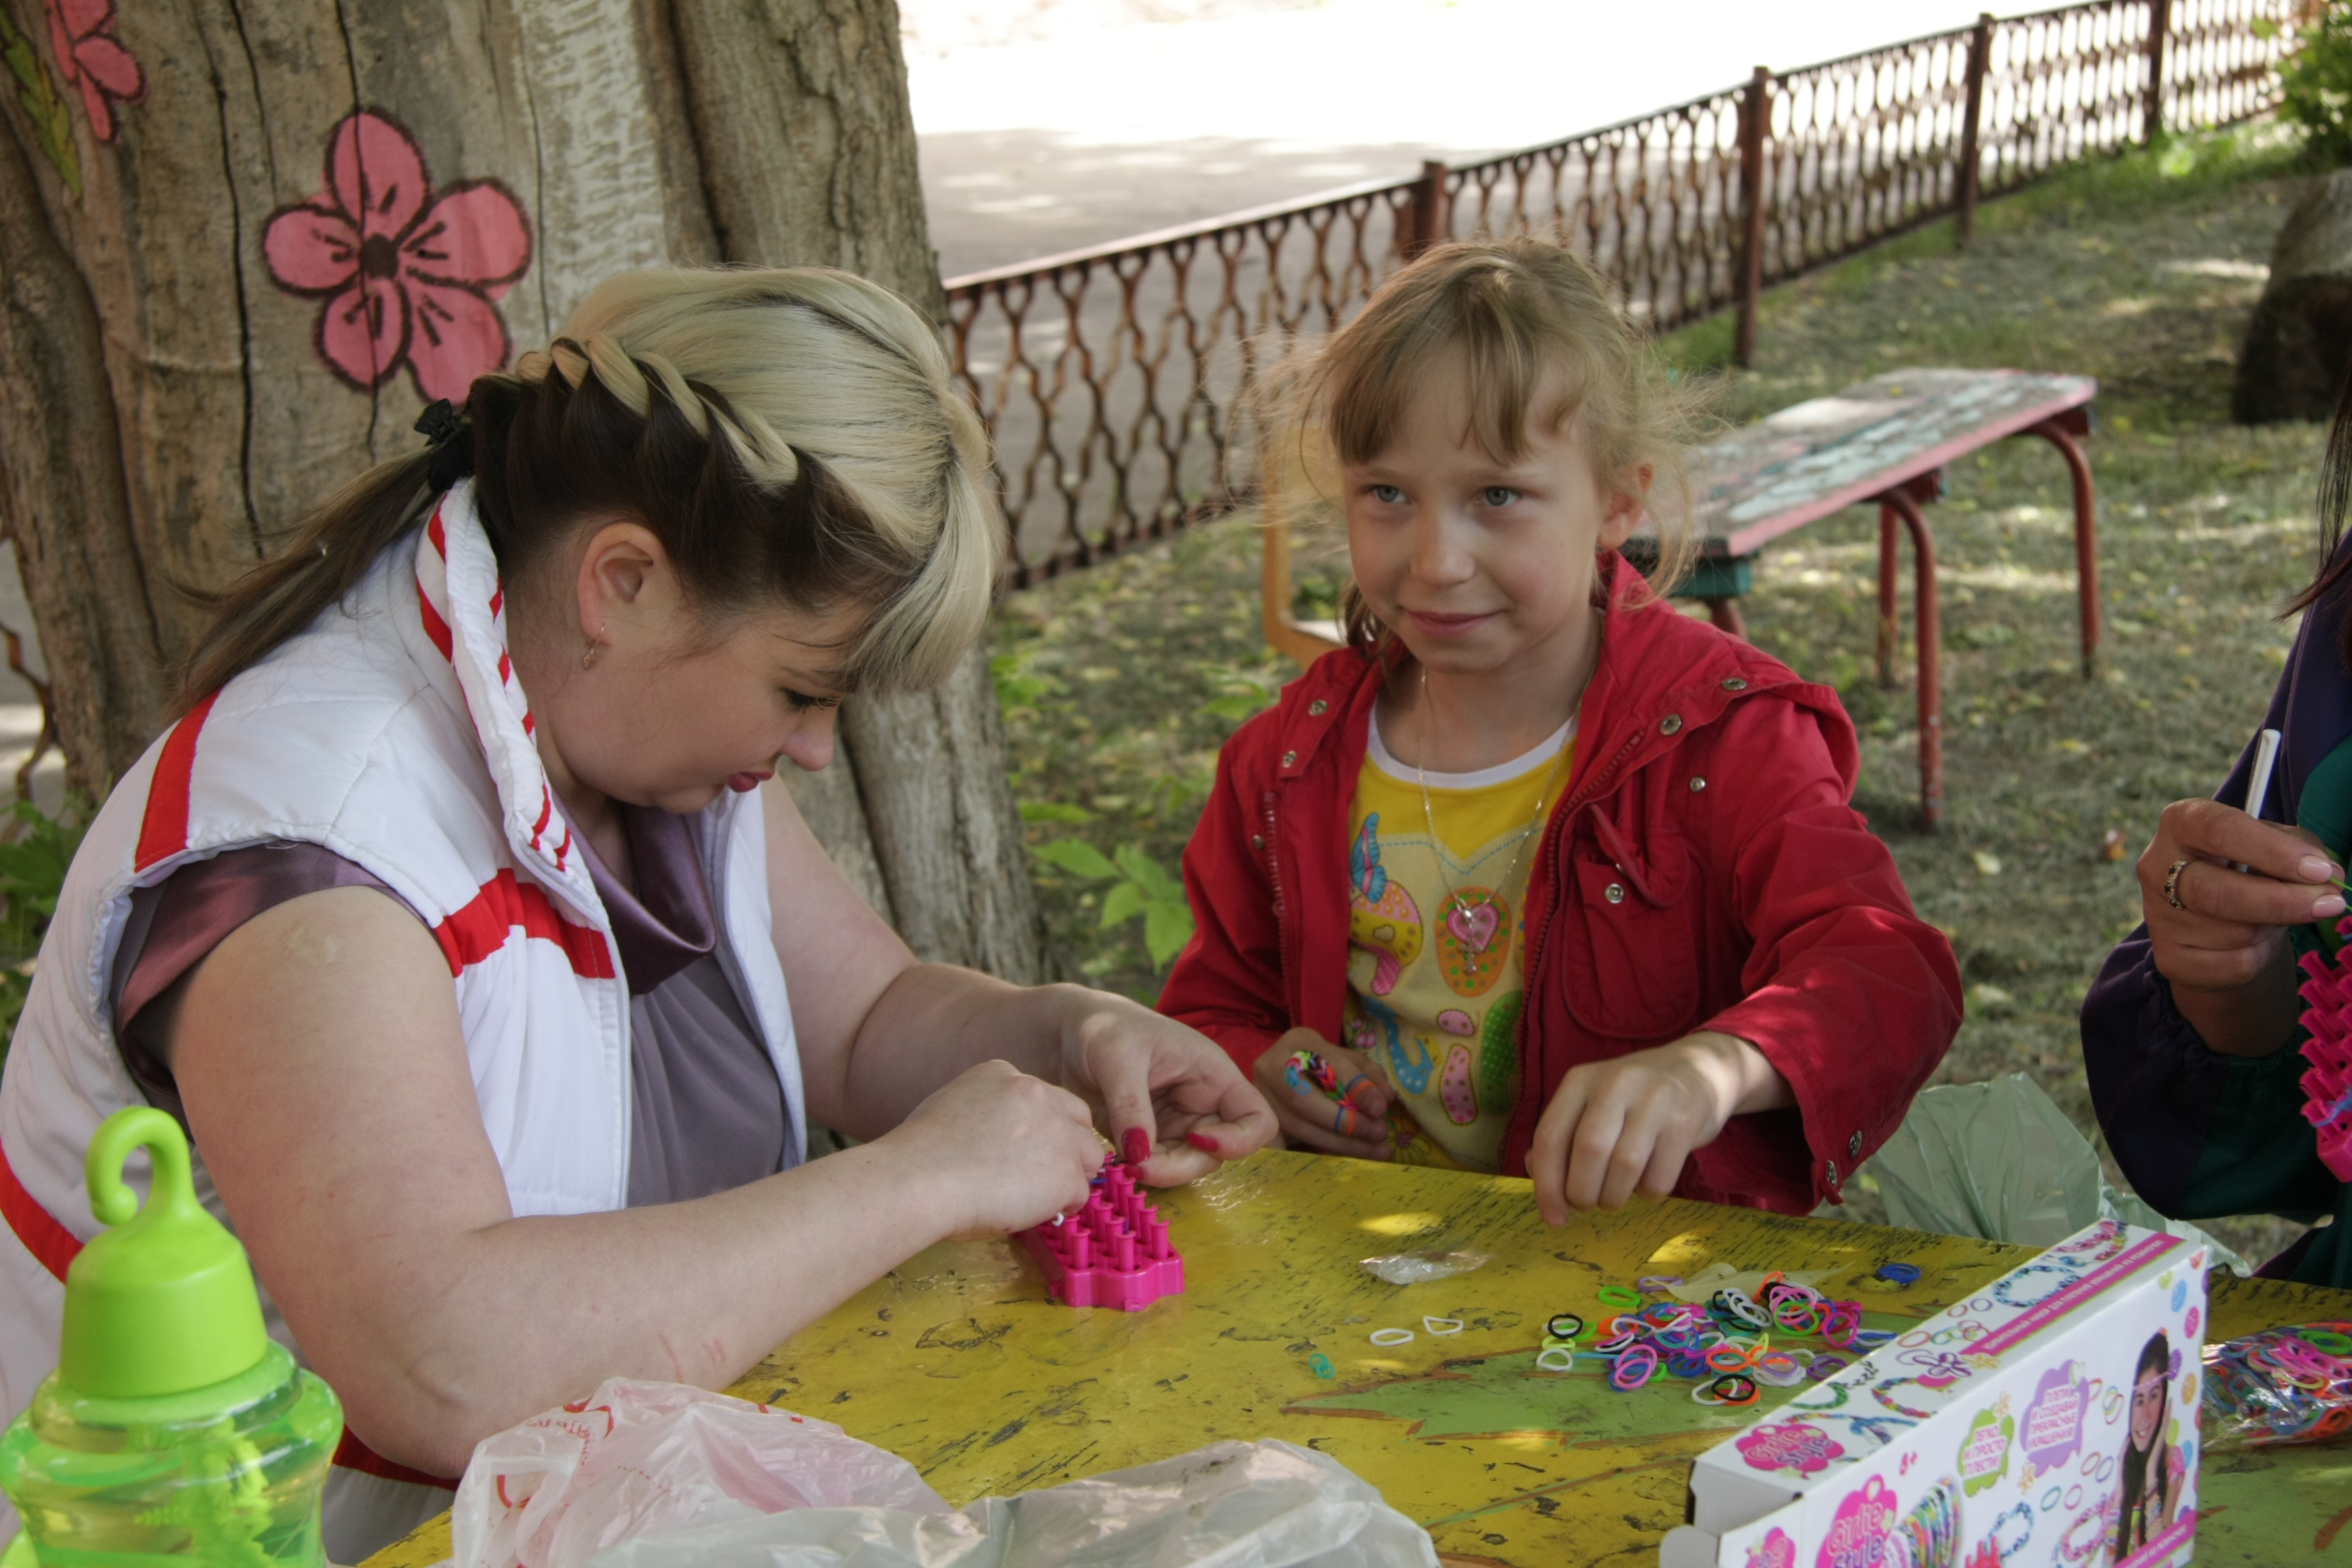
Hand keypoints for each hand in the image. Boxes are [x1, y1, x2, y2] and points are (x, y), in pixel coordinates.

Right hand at [882, 1059, 1105, 1237]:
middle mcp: (1036, 1093)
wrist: (919, 1180)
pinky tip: (1029, 1212)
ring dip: (1068, 1177)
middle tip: (1042, 1176)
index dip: (1038, 1129)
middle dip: (1068, 1147)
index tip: (1020, 1151)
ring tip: (1033, 1198)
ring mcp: (1056, 1131)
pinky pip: (1079, 1193)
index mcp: (1004, 1075)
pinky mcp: (1066, 1171)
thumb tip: (1003, 1144)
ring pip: (1088, 1155)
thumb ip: (989, 1114)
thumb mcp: (952, 1108)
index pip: (1043, 1098)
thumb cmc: (920, 1157)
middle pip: (1077, 1120)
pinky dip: (1060, 1206)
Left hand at [1053, 987, 1278, 1183]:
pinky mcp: (1147, 1137)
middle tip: (1139, 1166)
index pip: (1256, 1118)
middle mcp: (1201, 1103)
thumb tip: (1141, 1155)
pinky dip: (1141, 1169)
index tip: (1197, 1139)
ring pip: (1185, 1165)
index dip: (1240, 1140)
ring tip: (1123, 1163)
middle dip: (1182, 1166)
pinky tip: (1116, 1161)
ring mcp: (1174, 1123)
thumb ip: (1130, 1106)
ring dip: (1159, 1172)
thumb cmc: (1102, 1027)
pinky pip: (1156, 1165)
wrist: (1063, 1032)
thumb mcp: (1116, 1058)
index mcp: (1212, 1074)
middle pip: (1218, 1154)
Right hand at [1250, 1026, 1393, 1159]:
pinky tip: (1343, 1163)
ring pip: (1298, 1126)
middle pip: (1303, 1099)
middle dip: (1345, 1121)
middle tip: (1378, 1134)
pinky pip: (1285, 1147)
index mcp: (1298, 1041)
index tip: (1381, 1108)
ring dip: (1340, 1143)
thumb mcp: (1348, 1061)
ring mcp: (1260, 1097)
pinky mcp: (1259, 1124)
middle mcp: (1271, 1066)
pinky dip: (1315, 1156)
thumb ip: (1368, 1075)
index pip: (1327, 1063)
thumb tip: (1384, 1098)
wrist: (1285, 1078)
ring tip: (1375, 1151)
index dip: (1355, 1087)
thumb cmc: (1324, 1068)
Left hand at [1527, 1032, 1787, 1223]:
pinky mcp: (1685, 1122)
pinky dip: (1647, 1194)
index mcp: (1580, 1080)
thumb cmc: (1633, 1099)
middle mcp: (1614, 1083)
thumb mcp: (1591, 1105)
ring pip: (1625, 1166)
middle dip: (1582, 1193)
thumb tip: (1537, 1174)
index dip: (1546, 1185)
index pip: (1550, 1136)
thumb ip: (1561, 1136)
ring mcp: (1654, 1099)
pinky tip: (1646, 1183)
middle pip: (1589, 1150)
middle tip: (1586, 1205)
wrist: (1699, 1070)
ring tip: (1614, 1197)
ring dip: (1614, 1197)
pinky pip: (1659, 1177)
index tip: (1553, 1217)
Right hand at [2139, 799, 2341, 1055]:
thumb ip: (2299, 848)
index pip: (2219, 830)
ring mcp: (2158, 916)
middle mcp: (2156, 867)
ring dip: (2270, 928)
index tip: (2318, 870)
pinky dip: (2258, 956)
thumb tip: (2327, 877)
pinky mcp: (2170, 958)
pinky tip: (2252, 942)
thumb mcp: (2273, 842)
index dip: (2272, 851)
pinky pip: (2233, 964)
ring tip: (2271, 917)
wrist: (2213, 919)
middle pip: (2218, 892)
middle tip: (2331, 903)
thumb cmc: (2248, 867)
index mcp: (2181, 823)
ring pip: (2234, 933)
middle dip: (2283, 901)